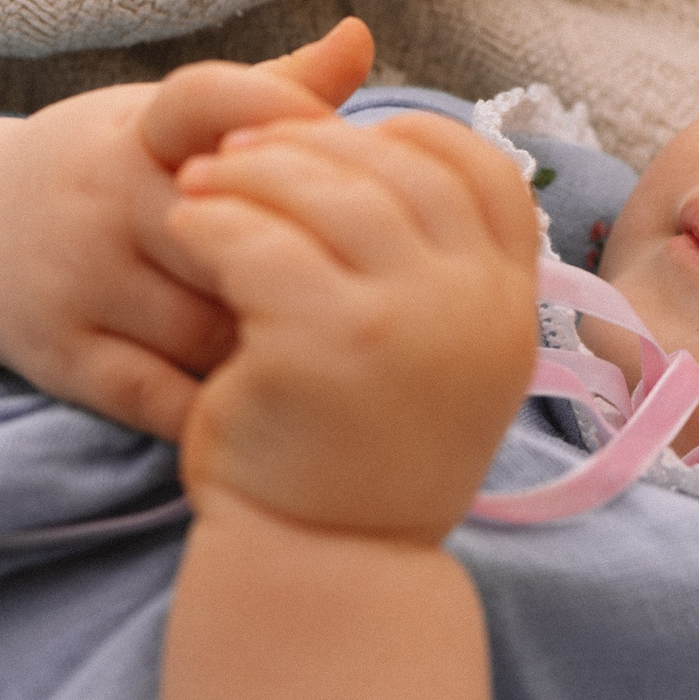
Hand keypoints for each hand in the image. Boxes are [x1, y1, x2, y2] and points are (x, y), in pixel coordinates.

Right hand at [0, 20, 376, 438]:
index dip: (274, 109)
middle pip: (232, 233)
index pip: (202, 97)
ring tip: (320, 344)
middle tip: (359, 277)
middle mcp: (103, 200)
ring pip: (207, 327)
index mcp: (139, 131)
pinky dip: (218, 408)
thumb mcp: (171, 121)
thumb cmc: (114, 171)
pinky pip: (161, 398)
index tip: (328, 136)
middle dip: (298, 256)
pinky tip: (266, 400)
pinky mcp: (62, 358)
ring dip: (267, 340)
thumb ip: (270, 88)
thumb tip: (360, 36)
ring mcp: (77, 281)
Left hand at [160, 112, 542, 543]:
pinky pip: (256, 243)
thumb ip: (438, 270)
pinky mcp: (320, 346)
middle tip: (238, 148)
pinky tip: (188, 228)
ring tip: (201, 183)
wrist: (328, 563)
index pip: (487, 173)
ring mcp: (403, 323)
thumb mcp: (437, 357)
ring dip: (253, 173)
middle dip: (313, 143)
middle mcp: (473, 307)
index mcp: (510, 304)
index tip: (344, 137)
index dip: (415, 136)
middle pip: (399, 170)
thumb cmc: (366, 453)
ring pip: (326, 192)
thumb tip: (398, 154)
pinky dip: (215, 221)